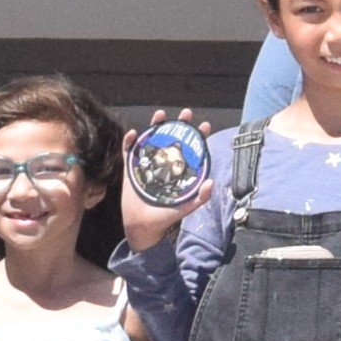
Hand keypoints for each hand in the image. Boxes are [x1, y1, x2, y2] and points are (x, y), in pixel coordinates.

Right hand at [114, 116, 208, 255]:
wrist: (142, 227)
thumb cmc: (165, 218)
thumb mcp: (185, 207)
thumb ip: (199, 198)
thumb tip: (211, 183)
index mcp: (178, 170)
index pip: (191, 149)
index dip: (198, 136)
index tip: (204, 125)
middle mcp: (163, 164)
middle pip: (172, 138)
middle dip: (180, 124)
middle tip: (186, 113)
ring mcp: (146, 165)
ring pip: (151, 140)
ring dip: (155, 126)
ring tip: (160, 114)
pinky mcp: (130, 169)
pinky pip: (128, 152)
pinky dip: (129, 142)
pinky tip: (133, 133)